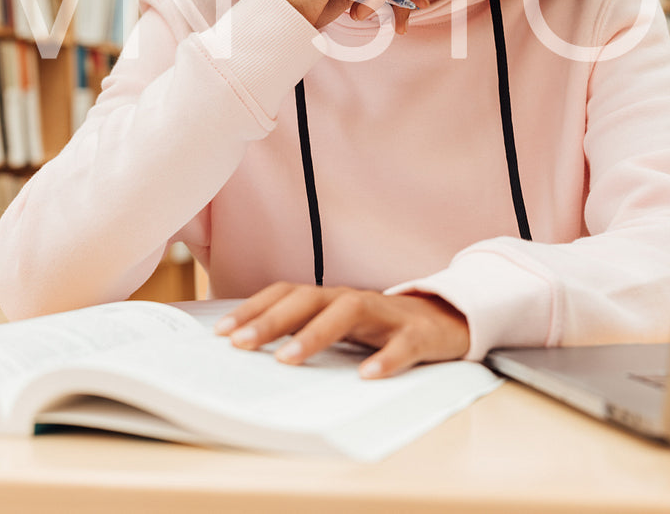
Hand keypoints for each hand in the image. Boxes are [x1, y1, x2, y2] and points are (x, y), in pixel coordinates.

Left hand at [214, 282, 470, 377]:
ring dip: (314, 335)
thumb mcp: (340, 326)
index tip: (222, 332)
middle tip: (241, 345)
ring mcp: (386, 314)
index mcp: (331, 298)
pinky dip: (385, 359)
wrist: (447, 320)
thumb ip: (305, 331)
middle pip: (308, 300)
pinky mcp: (418, 334)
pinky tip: (366, 376)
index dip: (253, 309)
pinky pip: (401, 344)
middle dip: (271, 321)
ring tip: (288, 360)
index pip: (286, 294)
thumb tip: (253, 352)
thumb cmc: (382, 327)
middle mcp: (353, 300)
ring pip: (348, 313)